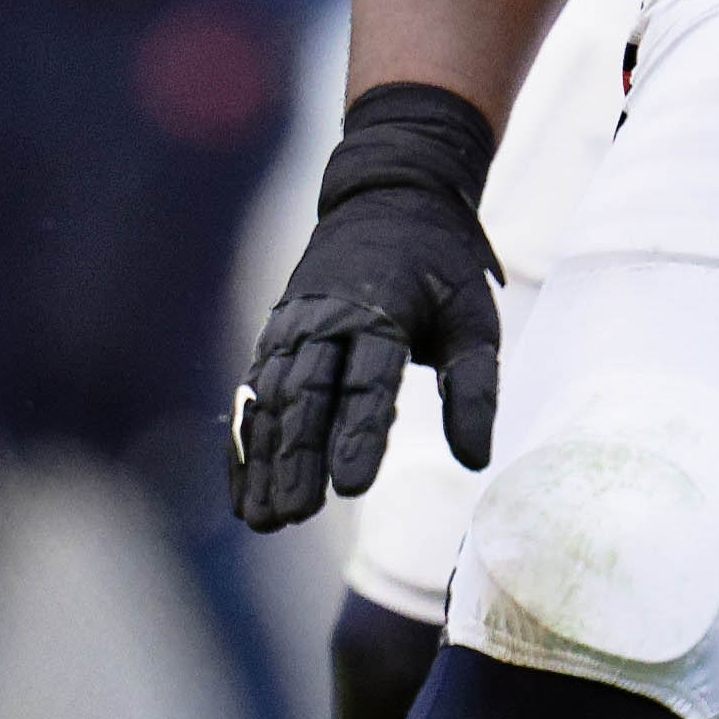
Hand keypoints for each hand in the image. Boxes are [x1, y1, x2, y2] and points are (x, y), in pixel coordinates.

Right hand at [231, 83, 501, 531]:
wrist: (390, 198)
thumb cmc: (442, 270)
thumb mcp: (475, 319)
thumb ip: (475, 390)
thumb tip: (476, 462)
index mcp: (384, 311)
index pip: (368, 381)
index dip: (358, 435)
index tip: (350, 489)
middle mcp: (328, 318)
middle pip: (309, 395)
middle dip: (298, 459)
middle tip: (292, 517)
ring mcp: (294, 326)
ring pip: (273, 400)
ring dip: (264, 461)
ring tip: (262, 520)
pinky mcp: (276, 336)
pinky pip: (254, 395)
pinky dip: (245, 443)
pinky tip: (242, 490)